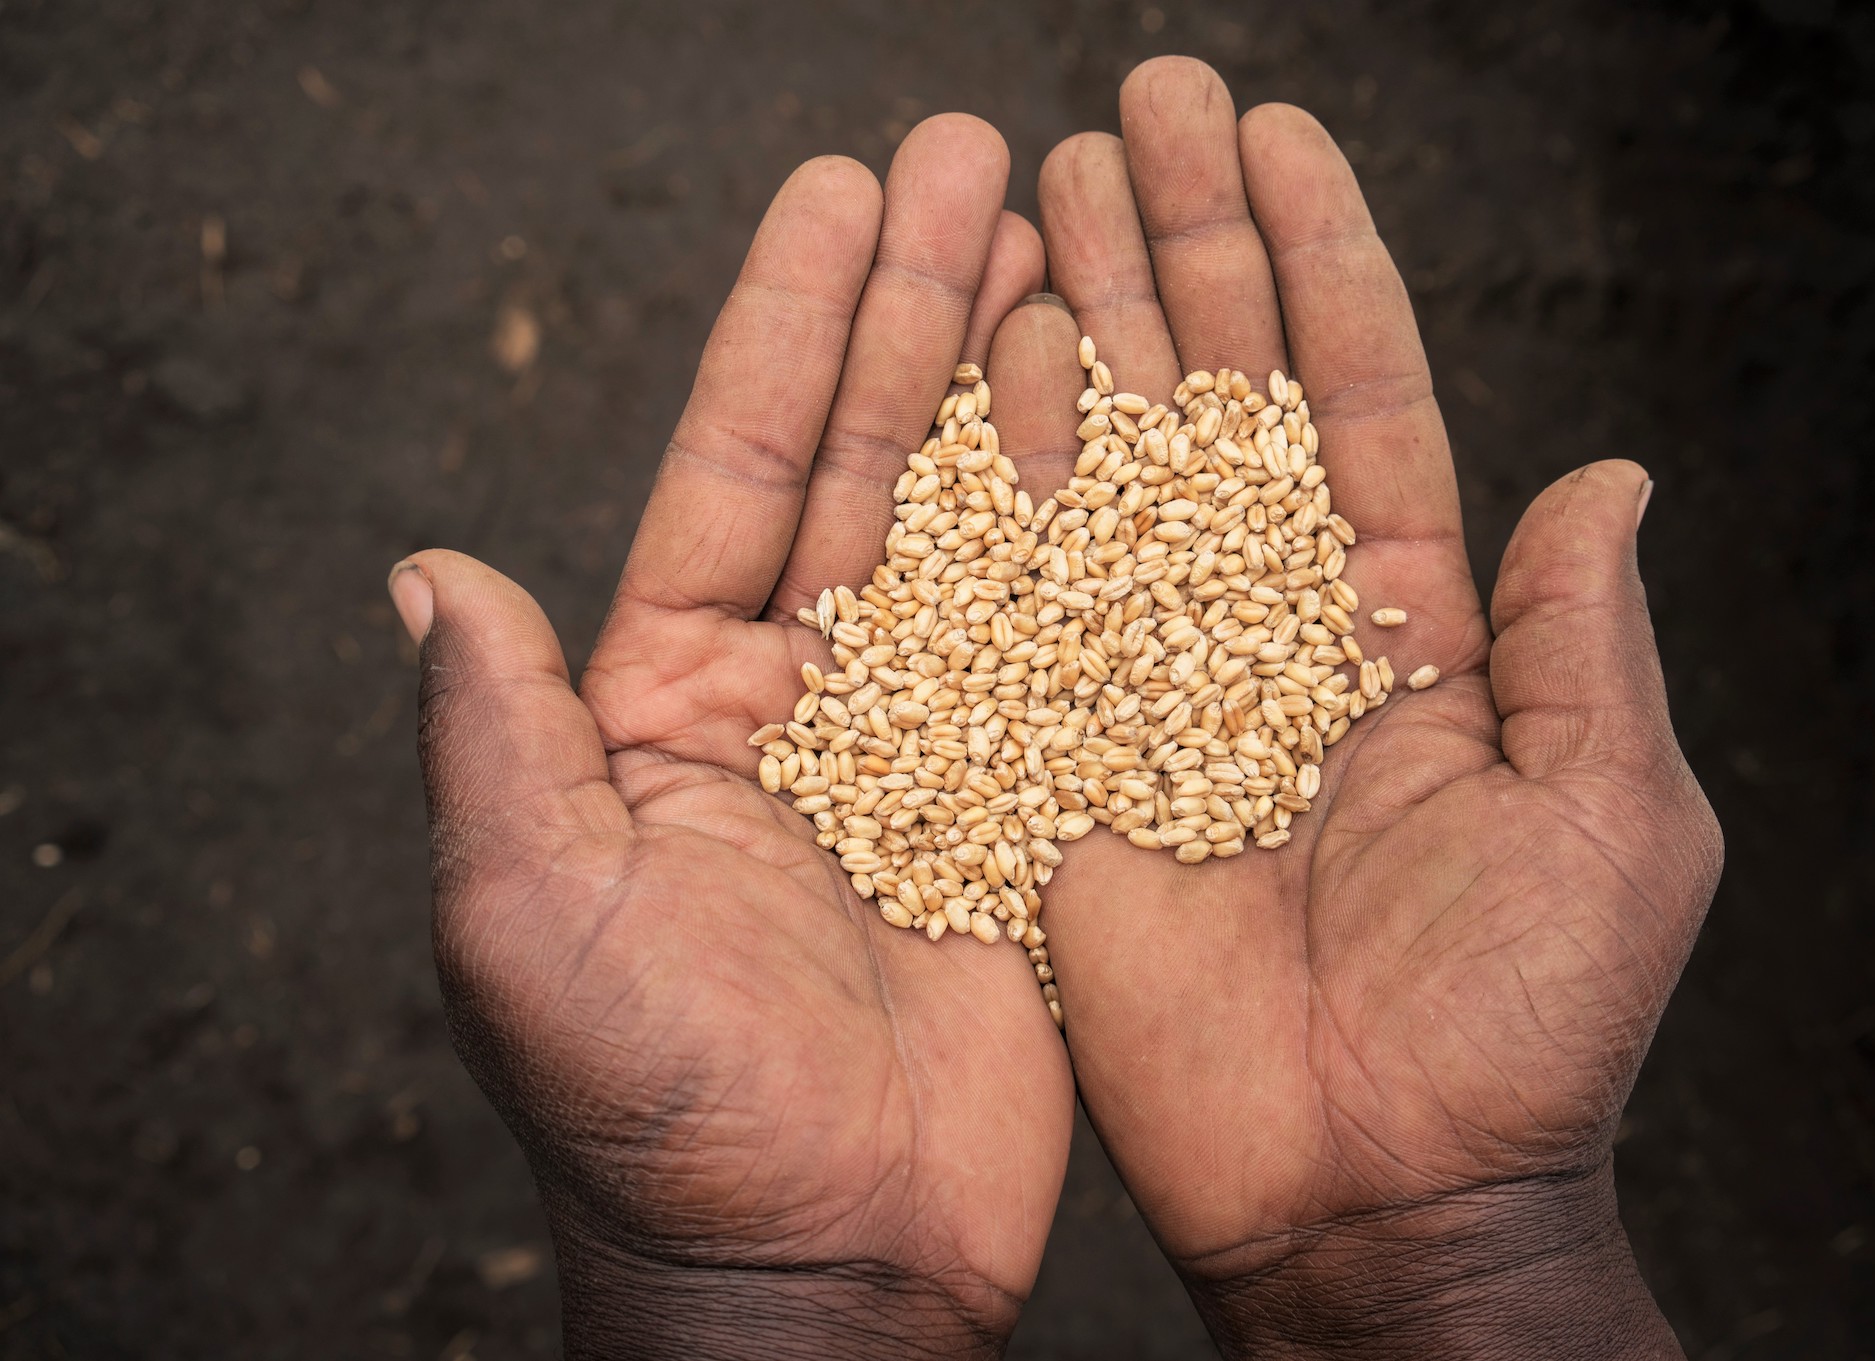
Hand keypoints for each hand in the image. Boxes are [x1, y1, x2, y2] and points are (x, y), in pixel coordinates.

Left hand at [389, 117, 1072, 1359]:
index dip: (791, 328)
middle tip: (977, 159)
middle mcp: (796, 706)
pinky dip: (1100, 535)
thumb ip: (495, 742)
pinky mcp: (1021, 812)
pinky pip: (1066, 649)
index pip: (735, 474)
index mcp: (669, 708)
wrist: (816, 1272)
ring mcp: (920, 752)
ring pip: (973, 535)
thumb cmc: (659, 1120)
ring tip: (1061, 243)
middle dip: (916, 310)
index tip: (846, 191)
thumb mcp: (537, 924)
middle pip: (862, 467)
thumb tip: (428, 575)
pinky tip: (1136, 427)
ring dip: (1011, 387)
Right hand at [1008, 59, 1723, 1356]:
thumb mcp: (1609, 820)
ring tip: (1047, 180)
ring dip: (1084, 318)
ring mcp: (1156, 690)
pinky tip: (980, 351)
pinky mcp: (1059, 760)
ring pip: (1110, 469)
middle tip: (1135, 107)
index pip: (1354, 405)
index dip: (1316, 266)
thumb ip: (1585, 643)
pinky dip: (999, 474)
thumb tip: (1613, 479)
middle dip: (1183, 248)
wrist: (1369, 1194)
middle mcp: (1273, 636)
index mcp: (1411, 635)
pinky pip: (1022, 597)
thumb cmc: (1515, 1028)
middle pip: (1221, 401)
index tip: (1273, 133)